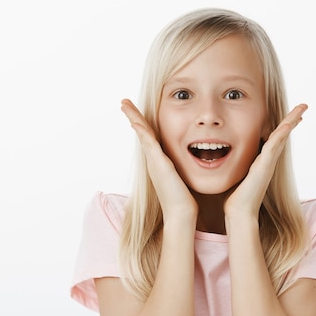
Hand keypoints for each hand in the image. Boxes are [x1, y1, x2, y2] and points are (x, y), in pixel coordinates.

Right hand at [120, 99, 197, 220]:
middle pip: (141, 132)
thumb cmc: (184, 199)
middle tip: (124, 102)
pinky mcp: (159, 165)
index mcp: (158, 161)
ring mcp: (154, 162)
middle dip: (133, 116)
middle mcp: (153, 160)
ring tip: (125, 105)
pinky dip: (142, 132)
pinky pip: (149, 144)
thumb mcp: (182, 177)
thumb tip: (191, 162)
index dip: (142, 124)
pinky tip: (137, 122)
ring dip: (134, 118)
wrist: (181, 213)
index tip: (136, 112)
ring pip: (142, 135)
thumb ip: (181, 168)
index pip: (149, 137)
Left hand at [224, 104, 307, 218]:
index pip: (275, 139)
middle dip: (293, 120)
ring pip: (282, 137)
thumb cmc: (236, 198)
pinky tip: (287, 124)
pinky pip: (274, 146)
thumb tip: (227, 158)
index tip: (292, 116)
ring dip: (291, 121)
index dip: (283, 126)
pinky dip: (281, 134)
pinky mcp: (264, 166)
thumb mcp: (237, 174)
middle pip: (283, 135)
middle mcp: (268, 160)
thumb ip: (238, 165)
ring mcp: (268, 163)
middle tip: (303, 107)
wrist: (239, 212)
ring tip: (302, 109)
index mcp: (262, 161)